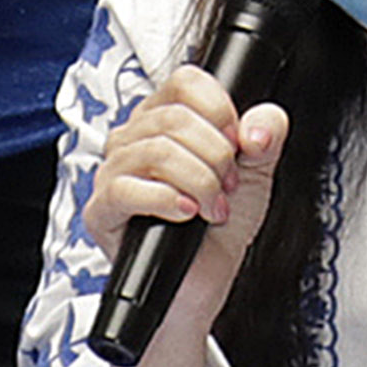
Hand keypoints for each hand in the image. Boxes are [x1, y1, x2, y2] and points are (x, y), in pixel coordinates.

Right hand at [84, 65, 287, 337]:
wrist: (203, 284)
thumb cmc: (217, 231)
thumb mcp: (256, 177)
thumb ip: (266, 139)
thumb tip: (259, 126)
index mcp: (164, 121)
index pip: (184, 82)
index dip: (219, 109)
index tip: (239, 143)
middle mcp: (133, 140)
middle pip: (173, 118)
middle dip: (216, 157)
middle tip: (229, 187)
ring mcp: (111, 174)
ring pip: (154, 151)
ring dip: (198, 182)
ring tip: (212, 208)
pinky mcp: (101, 211)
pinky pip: (125, 190)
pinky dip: (166, 200)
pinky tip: (186, 214)